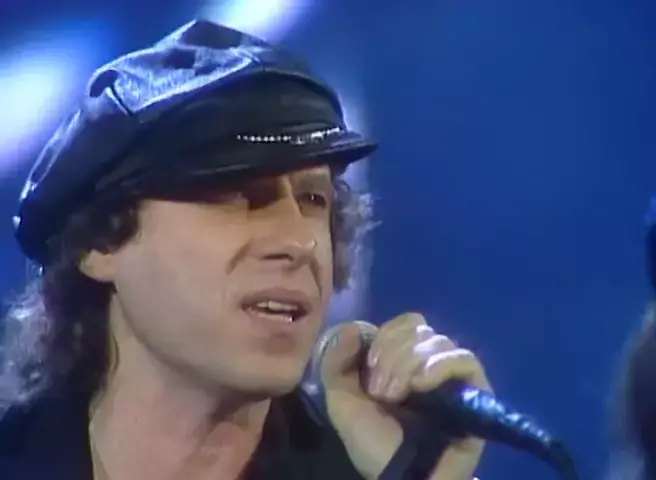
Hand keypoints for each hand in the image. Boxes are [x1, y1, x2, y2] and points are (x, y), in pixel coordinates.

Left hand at [320, 313, 490, 479]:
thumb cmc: (374, 445)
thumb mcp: (342, 401)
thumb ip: (336, 362)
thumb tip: (352, 329)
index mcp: (404, 360)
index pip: (406, 324)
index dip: (385, 336)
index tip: (368, 365)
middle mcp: (432, 364)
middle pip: (420, 328)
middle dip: (392, 354)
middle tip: (380, 391)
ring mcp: (455, 377)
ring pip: (438, 341)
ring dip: (409, 363)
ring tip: (396, 396)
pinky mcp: (477, 392)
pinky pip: (465, 360)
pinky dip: (439, 365)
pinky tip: (422, 385)